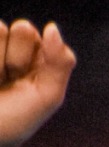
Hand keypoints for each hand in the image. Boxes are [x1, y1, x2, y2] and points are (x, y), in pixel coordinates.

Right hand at [0, 21, 74, 146]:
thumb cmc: (17, 119)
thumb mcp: (48, 96)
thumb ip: (60, 62)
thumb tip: (51, 27)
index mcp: (40, 53)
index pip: (47, 36)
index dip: (34, 59)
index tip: (27, 81)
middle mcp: (15, 45)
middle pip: (22, 28)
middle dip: (16, 59)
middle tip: (12, 81)